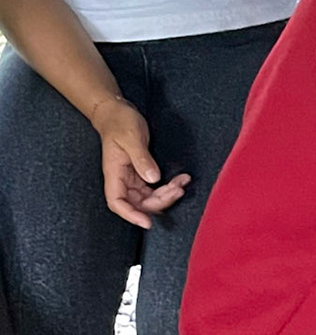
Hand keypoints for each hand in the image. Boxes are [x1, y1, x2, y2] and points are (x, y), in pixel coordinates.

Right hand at [92, 96, 186, 227]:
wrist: (118, 111)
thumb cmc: (120, 122)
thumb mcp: (132, 137)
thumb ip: (141, 158)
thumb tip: (152, 178)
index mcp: (114, 173)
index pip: (117, 202)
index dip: (130, 215)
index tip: (147, 222)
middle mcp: (122, 179)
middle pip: (138, 203)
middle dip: (160, 202)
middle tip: (178, 190)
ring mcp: (132, 177)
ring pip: (149, 197)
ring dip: (167, 195)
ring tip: (182, 183)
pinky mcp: (141, 173)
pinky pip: (155, 188)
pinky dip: (169, 187)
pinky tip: (182, 179)